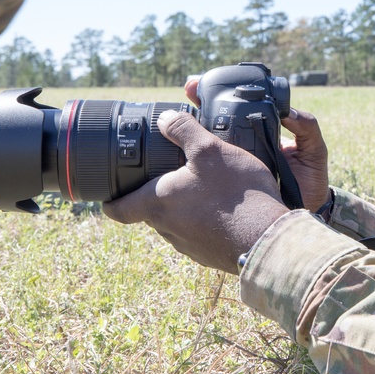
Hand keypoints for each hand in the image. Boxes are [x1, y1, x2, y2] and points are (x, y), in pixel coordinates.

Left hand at [101, 110, 288, 273]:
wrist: (266, 240)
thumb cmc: (236, 195)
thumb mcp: (209, 150)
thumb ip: (184, 130)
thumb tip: (165, 118)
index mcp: (158, 203)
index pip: (118, 209)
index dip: (109, 202)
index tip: (107, 196)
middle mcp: (168, 228)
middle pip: (151, 212)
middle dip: (158, 196)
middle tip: (172, 176)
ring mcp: (190, 246)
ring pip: (177, 223)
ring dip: (185, 209)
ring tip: (207, 190)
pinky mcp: (211, 255)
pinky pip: (201, 235)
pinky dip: (207, 222)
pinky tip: (227, 210)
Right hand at [183, 78, 330, 211]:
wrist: (304, 211)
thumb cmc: (310, 179)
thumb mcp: (313, 150)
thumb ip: (307, 127)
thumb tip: (290, 112)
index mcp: (260, 133)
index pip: (237, 110)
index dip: (220, 96)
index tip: (205, 84)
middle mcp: (243, 147)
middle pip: (215, 123)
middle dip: (198, 105)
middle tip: (189, 89)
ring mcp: (233, 165)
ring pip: (208, 146)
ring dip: (191, 132)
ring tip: (180, 114)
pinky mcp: (228, 184)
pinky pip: (211, 171)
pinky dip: (197, 163)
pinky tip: (184, 154)